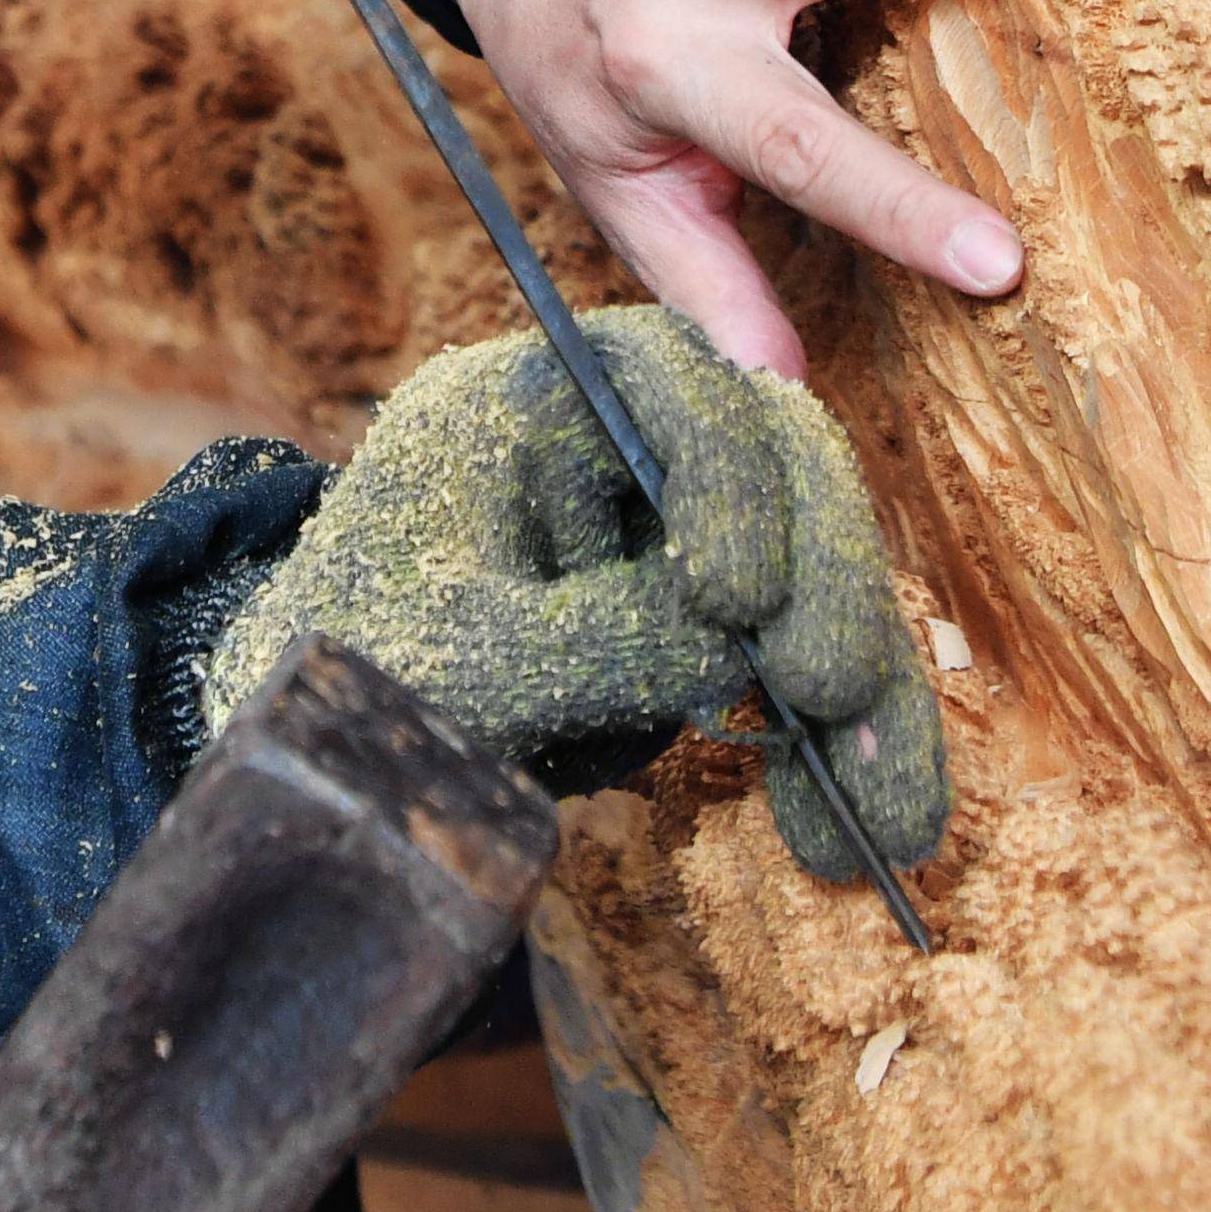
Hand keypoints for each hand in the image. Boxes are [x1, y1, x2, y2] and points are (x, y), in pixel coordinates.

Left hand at [200, 305, 945, 880]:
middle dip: (825, 587)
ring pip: (808, 576)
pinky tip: (866, 828)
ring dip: (862, 695)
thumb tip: (736, 655)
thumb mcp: (453, 655)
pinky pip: (792, 659)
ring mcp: (671, 527)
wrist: (321, 736)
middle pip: (775, 469)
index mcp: (536, 394)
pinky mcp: (701, 615)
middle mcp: (625, 442)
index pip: (671, 382)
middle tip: (837, 694)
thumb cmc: (356, 666)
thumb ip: (590, 640)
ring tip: (889, 822)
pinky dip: (831, 743)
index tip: (731, 599)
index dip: (726, 478)